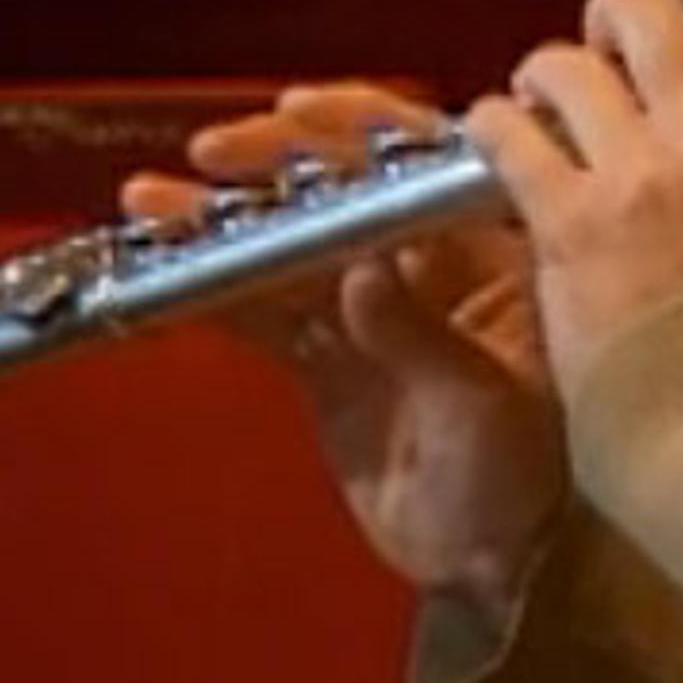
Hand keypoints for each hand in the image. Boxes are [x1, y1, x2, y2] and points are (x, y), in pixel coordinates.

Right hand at [128, 82, 562, 621]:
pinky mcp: (327, 364)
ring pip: (292, 247)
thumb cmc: (528, 481)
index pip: (419, 163)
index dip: (358, 131)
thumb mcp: (485, 407)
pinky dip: (215, 289)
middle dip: (278, 165)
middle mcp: (429, 268)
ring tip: (154, 202)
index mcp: (492, 253)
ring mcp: (372, 315)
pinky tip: (164, 264)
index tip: (296, 115)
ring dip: (225, 221)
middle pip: (345, 191)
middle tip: (215, 154)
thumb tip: (362, 278)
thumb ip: (421, 339)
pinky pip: (265, 313)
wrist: (498, 567)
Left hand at [468, 0, 682, 391]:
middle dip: (614, 17)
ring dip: (546, 78)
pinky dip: (495, 130)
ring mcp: (631, 170)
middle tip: (609, 52)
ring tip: (543, 111)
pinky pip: (506, 131)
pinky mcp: (565, 217)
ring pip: (564, 60)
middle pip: (642, 2)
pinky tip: (498, 149)